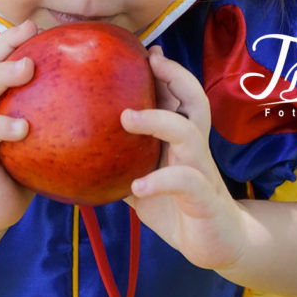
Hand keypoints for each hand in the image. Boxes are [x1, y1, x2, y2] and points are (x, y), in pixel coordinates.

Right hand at [0, 20, 38, 233]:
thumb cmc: (20, 168)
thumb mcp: (39, 136)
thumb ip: (56, 114)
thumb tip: (104, 95)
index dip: (10, 38)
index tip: (35, 25)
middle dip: (5, 45)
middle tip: (30, 33)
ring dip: (2, 76)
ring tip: (27, 68)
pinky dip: (2, 126)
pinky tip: (22, 127)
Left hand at [120, 47, 246, 269]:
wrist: (218, 244)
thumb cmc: (177, 207)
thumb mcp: (144, 181)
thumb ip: (122, 163)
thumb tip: (78, 151)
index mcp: (182, 141)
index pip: (180, 97)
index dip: (168, 72)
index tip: (147, 51)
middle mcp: (194, 148)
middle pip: (195, 101)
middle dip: (176, 76)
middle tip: (151, 61)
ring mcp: (202, 171)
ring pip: (189, 133)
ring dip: (158, 121)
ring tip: (127, 118)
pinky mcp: (204, 199)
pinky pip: (186, 182)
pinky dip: (161, 180)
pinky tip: (137, 185)